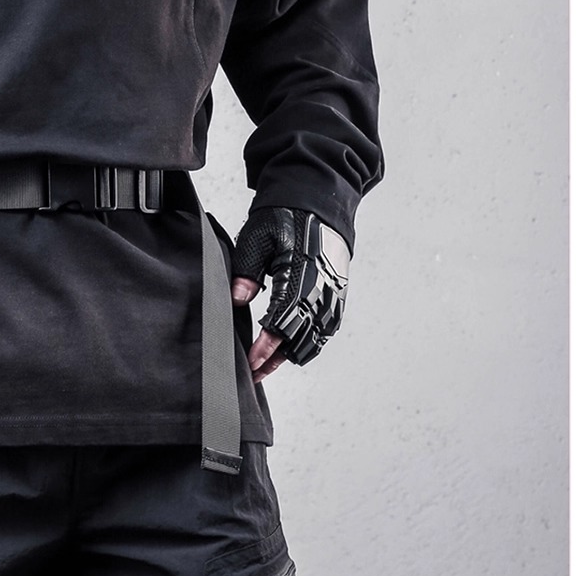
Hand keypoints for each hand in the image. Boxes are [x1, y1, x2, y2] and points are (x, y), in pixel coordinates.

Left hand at [231, 206, 350, 370]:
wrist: (318, 203)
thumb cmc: (286, 216)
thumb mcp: (257, 238)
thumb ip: (247, 271)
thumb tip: (237, 299)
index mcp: (302, 278)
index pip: (282, 325)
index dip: (265, 348)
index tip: (250, 364)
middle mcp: (322, 291)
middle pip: (301, 339)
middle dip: (275, 359)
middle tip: (252, 372)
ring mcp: (333, 295)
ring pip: (315, 339)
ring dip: (292, 354)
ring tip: (267, 366)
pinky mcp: (337, 294)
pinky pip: (326, 329)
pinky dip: (309, 342)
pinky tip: (292, 348)